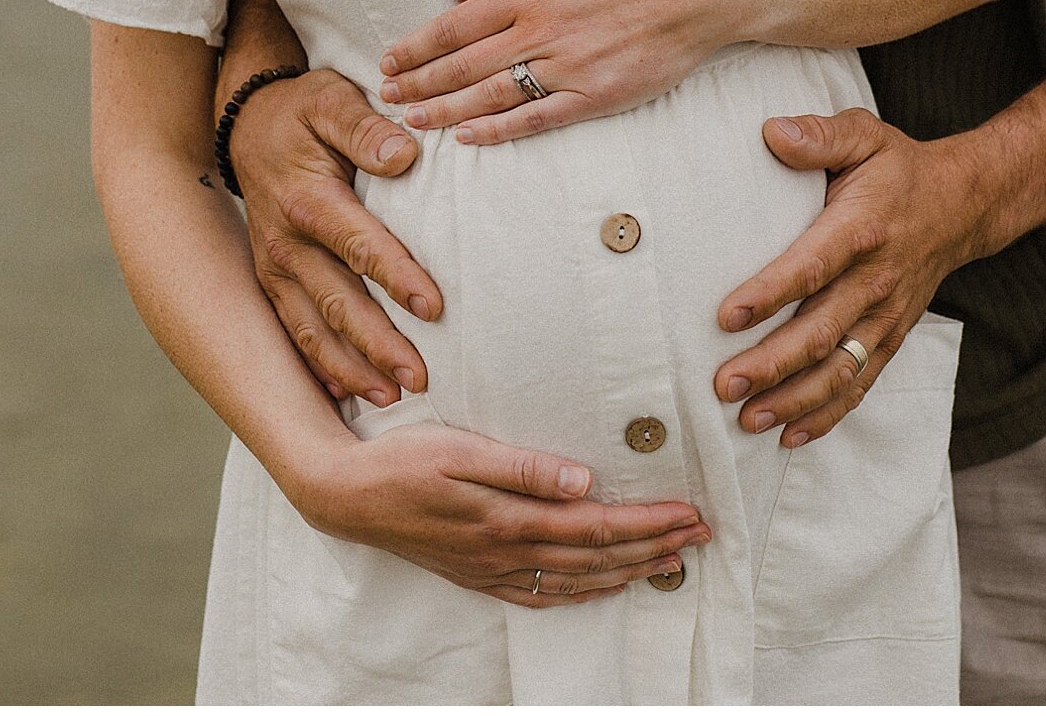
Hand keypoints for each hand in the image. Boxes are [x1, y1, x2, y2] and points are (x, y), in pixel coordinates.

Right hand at [230, 68, 441, 405]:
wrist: (246, 122)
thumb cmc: (303, 111)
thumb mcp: (331, 100)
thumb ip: (365, 129)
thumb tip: (404, 154)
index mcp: (308, 199)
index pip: (359, 244)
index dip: (396, 276)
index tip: (434, 307)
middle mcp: (286, 242)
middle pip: (338, 302)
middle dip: (378, 345)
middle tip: (419, 378)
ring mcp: (274, 268)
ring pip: (313, 329)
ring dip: (351, 369)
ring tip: (391, 398)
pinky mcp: (271, 282)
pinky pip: (292, 331)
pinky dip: (317, 366)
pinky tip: (342, 395)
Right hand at [296, 422, 711, 606]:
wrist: (345, 496)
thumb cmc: (403, 461)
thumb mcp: (461, 449)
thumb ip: (525, 467)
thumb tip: (586, 480)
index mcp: (508, 520)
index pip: (597, 525)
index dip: (648, 521)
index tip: (689, 511)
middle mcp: (506, 553)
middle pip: (597, 557)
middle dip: (655, 546)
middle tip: (700, 535)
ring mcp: (492, 571)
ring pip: (577, 582)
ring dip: (629, 572)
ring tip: (671, 561)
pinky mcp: (478, 576)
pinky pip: (543, 596)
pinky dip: (583, 593)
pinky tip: (602, 587)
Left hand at [377, 0, 776, 144]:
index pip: (455, 25)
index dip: (416, 46)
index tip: (389, 60)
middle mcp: (541, 30)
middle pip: (464, 63)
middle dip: (419, 82)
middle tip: (387, 97)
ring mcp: (568, 66)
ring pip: (492, 94)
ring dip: (446, 109)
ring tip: (413, 121)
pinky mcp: (596, 95)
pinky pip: (538, 117)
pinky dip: (500, 129)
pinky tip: (470, 137)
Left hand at [713, 109, 987, 447]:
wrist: (964, 204)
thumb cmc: (899, 169)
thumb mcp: (864, 134)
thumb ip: (820, 135)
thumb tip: (772, 132)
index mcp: (863, 229)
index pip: (812, 267)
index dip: (769, 293)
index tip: (726, 316)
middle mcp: (877, 281)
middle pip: (822, 332)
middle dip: (772, 365)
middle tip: (723, 385)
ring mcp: (887, 316)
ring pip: (841, 369)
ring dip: (795, 400)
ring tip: (748, 418)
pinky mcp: (891, 337)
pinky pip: (861, 383)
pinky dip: (828, 414)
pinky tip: (790, 435)